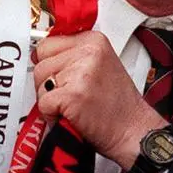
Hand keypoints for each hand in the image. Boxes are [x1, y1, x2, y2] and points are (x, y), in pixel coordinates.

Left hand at [33, 31, 165, 168]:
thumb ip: (73, 56)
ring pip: (40, 83)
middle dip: (48, 84)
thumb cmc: (117, 105)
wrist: (133, 131)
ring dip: (50, 100)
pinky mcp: (72, 95)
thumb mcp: (100, 66)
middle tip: (71, 96)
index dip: (50, 65)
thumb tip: (39, 54)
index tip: (61, 77)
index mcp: (94, 41)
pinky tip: (70, 116)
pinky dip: (51, 115)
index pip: (48, 44)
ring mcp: (80, 73)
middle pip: (41, 63)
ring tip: (73, 106)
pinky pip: (43, 103)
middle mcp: (88, 52)